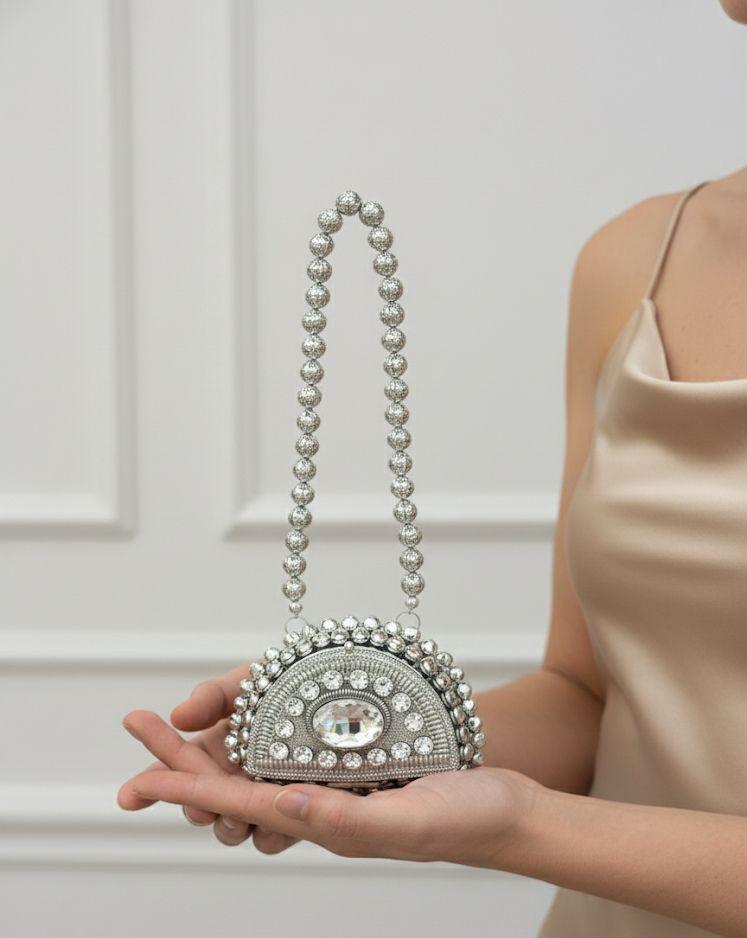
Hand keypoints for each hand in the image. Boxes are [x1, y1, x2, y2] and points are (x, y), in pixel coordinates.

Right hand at [118, 663, 297, 852]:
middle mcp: (234, 775)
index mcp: (216, 745)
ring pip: (229, 830)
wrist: (346, 690)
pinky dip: (267, 831)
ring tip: (234, 813)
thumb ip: (213, 695)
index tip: (128, 796)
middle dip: (193, 808)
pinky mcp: (298, 813)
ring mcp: (264, 797)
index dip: (149, 784)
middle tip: (201, 803)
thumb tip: (180, 716)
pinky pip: (271, 838)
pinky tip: (277, 815)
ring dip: (226, 824)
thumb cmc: (291, 682)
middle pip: (197, 806)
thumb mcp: (250, 680)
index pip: (174, 769)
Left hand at [119, 710, 538, 867]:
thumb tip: (281, 806)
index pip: (234, 805)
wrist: (506, 814)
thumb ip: (346, 820)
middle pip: (231, 784)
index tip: (134, 772)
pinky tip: (258, 725)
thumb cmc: (465, 820)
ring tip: (180, 727)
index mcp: (321, 822)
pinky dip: (259, 740)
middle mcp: (318, 808)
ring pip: (254, 772)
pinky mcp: (355, 771)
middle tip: (139, 722)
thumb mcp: (409, 821)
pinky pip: (291, 757)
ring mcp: (334, 790)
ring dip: (212, 751)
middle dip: (181, 758)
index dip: (181, 785)